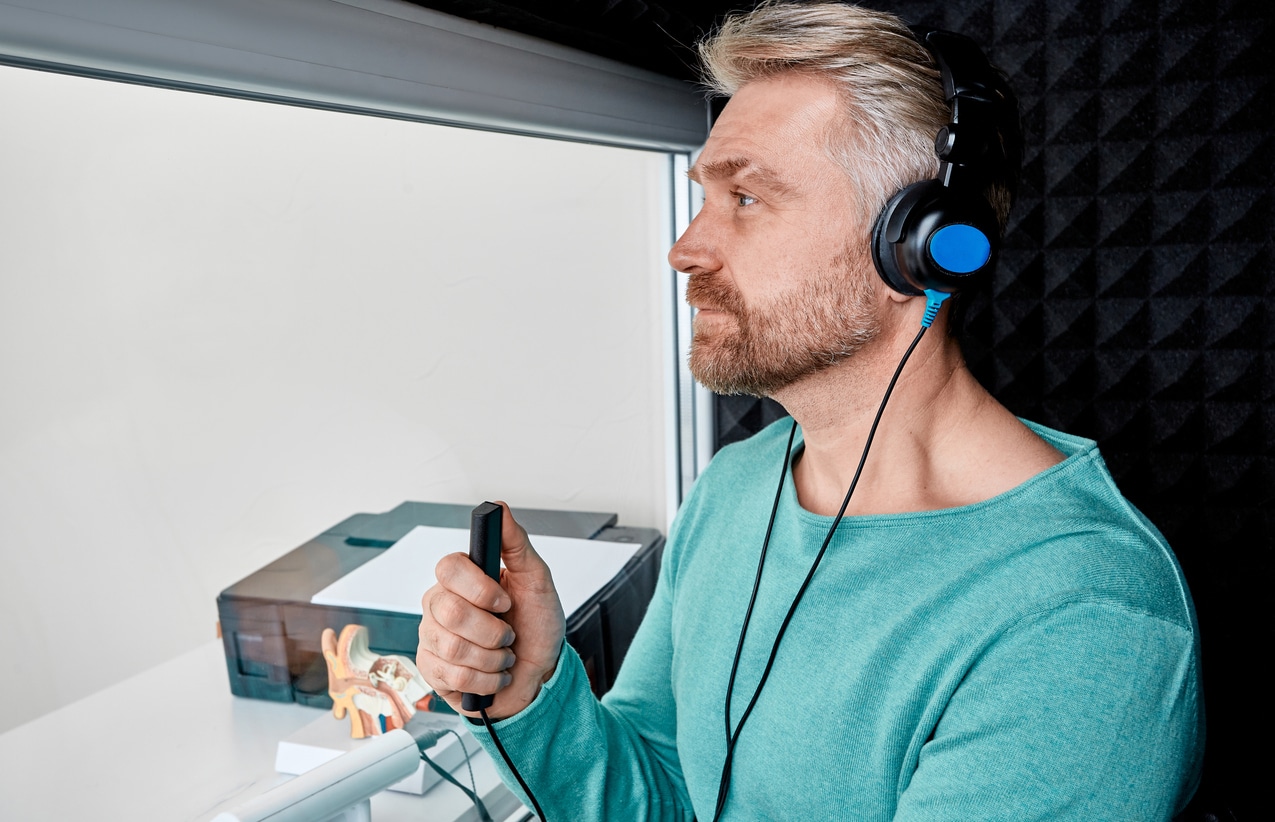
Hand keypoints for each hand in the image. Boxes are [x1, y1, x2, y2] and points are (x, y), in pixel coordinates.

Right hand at [417, 501, 565, 718]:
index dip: (479, 588)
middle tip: (509, 633)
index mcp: (461, 577)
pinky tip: (494, 675)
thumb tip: (500, 507)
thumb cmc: (537, 624)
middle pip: (449, 612)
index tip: (505, 600)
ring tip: (504, 655)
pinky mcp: (432, 670)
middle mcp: (440, 603)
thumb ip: (516, 543)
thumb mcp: (537, 580)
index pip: (448, 567)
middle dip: (493, 630)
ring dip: (494, 658)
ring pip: (453, 648)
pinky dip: (487, 680)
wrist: (539, 672)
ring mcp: (432, 637)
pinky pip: (453, 676)